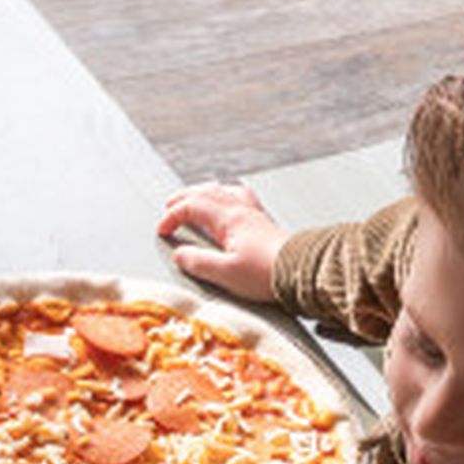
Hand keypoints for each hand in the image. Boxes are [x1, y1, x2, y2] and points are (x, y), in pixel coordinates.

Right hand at [157, 181, 289, 303]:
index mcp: (229, 219)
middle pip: (206, 192)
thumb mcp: (225, 273)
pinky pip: (241, 197)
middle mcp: (241, 211)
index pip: (192, 207)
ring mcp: (254, 215)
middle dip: (183, 197)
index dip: (172, 216)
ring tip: (195, 197)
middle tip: (169, 205)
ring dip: (204, 192)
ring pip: (224, 190)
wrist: (300, 273)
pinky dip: (227, 196)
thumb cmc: (268, 273)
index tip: (163, 229)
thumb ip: (198, 263)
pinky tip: (229, 202)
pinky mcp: (264, 223)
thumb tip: (180, 254)